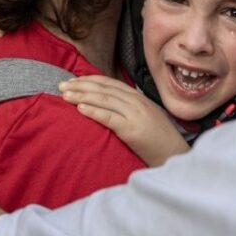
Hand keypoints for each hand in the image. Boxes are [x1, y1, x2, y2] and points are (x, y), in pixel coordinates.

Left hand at [60, 76, 189, 166]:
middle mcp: (136, 102)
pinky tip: (80, 108)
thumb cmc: (160, 140)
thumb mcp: (146, 117)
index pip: (109, 83)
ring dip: (81, 96)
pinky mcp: (132, 130)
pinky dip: (93, 111)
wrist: (174, 155)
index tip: (73, 80)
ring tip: (65, 95)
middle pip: (103, 89)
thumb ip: (129, 109)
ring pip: (104, 100)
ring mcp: (135, 114)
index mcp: (139, 97)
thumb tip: (107, 105)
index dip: (89, 80)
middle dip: (80, 85)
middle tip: (61, 84)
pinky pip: (109, 117)